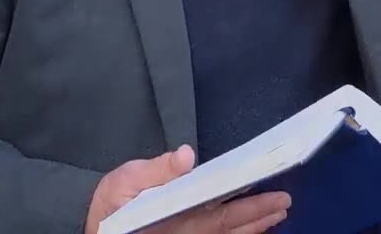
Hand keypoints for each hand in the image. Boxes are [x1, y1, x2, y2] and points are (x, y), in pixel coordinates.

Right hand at [86, 145, 290, 233]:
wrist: (95, 228)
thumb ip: (157, 170)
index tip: (274, 197)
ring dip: (254, 227)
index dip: (249, 208)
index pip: (220, 216)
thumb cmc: (111, 204)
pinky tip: (253, 226)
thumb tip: (187, 155)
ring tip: (277, 215)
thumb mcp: (126, 180)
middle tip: (285, 204)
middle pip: (230, 229)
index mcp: (175, 220)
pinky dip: (237, 233)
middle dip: (260, 216)